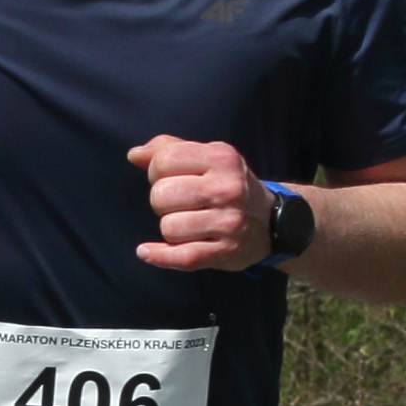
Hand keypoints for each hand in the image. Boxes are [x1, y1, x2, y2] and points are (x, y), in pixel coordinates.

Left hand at [129, 136, 273, 271]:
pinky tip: (146, 251)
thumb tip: (134, 155)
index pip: (164, 161)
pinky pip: (182, 256)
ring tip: (186, 224)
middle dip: (161, 202)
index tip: (168, 178)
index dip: (156, 172)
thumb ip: (169, 149)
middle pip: (161, 196)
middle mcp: (227, 188)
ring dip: (169, 228)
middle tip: (179, 204)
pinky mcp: (226, 251)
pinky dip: (159, 256)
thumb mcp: (207, 157)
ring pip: (168, 227)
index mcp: (221, 157)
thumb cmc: (227, 185)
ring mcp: (229, 222)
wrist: (272, 220)